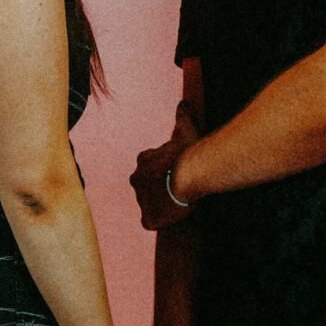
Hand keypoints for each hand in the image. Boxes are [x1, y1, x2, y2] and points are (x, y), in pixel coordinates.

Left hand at [131, 102, 202, 232]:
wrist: (189, 175)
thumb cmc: (187, 151)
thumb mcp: (185, 129)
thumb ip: (182, 117)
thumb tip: (183, 103)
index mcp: (142, 161)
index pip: (149, 165)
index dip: (164, 169)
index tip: (176, 170)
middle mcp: (136, 180)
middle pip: (147, 185)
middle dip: (159, 187)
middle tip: (177, 188)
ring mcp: (141, 201)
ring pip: (148, 204)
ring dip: (160, 204)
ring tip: (177, 203)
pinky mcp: (147, 218)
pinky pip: (150, 222)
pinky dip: (159, 221)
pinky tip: (172, 218)